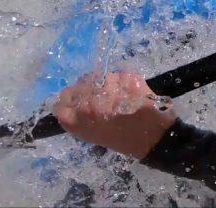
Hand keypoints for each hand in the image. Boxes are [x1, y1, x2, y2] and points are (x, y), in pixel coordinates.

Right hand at [52, 71, 176, 158]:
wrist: (153, 139)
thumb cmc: (121, 140)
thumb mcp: (92, 134)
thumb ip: (77, 118)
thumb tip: (68, 103)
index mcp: (76, 119)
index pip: (62, 99)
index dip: (70, 98)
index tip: (79, 100)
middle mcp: (88, 102)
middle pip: (80, 84)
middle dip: (89, 88)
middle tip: (102, 97)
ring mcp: (107, 88)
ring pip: (100, 76)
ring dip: (106, 83)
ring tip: (118, 96)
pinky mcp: (126, 77)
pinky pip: (119, 75)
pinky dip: (123, 82)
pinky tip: (130, 93)